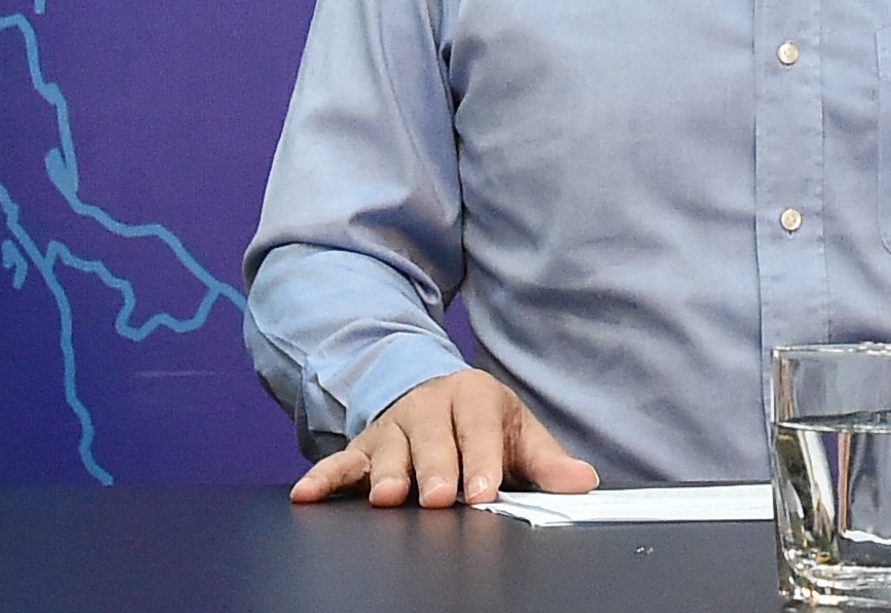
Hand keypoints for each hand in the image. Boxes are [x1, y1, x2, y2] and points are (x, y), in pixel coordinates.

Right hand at [289, 369, 599, 506]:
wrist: (434, 392)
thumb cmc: (481, 421)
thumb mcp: (517, 432)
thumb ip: (546, 461)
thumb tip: (583, 481)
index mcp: (475, 398)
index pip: (480, 430)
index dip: (482, 461)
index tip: (485, 491)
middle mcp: (430, 408)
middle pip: (432, 440)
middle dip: (435, 469)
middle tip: (438, 497)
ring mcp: (393, 427)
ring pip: (388, 450)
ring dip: (386, 473)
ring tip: (388, 498)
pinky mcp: (363, 446)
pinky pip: (341, 462)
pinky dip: (325, 477)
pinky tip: (308, 494)